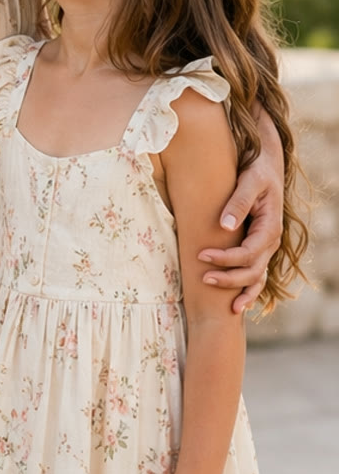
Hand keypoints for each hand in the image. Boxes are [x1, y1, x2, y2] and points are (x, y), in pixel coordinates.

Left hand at [198, 112, 283, 312]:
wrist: (268, 165)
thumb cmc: (257, 171)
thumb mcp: (249, 181)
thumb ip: (238, 202)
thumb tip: (224, 225)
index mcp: (270, 227)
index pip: (248, 253)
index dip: (226, 258)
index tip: (202, 255)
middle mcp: (271, 240)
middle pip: (253, 270)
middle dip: (230, 278)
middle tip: (203, 278)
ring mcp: (267, 245)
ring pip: (258, 276)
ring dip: (242, 290)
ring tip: (229, 308)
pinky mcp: (260, 245)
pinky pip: (258, 272)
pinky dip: (250, 289)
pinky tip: (239, 303)